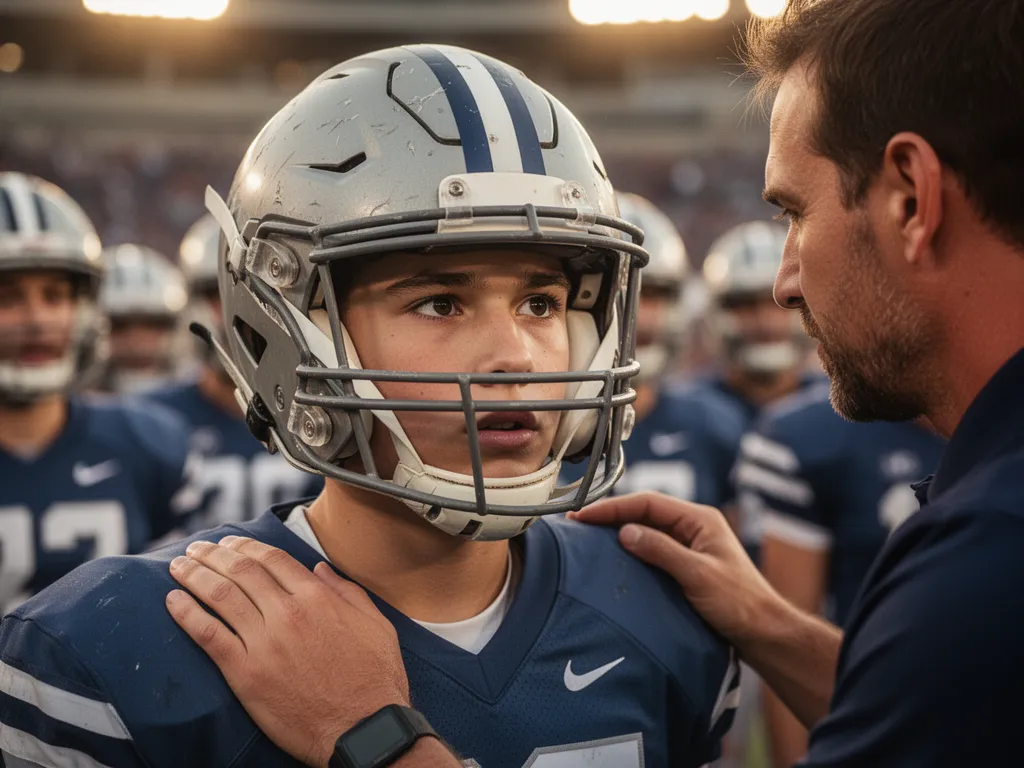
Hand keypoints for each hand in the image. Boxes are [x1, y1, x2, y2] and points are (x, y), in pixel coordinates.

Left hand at [165, 536, 409, 767]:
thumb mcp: (374, 624)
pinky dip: (187, 615)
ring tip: (178, 567)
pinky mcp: (247, 674)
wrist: (363, 728)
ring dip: (195, 576)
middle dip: (214, 555)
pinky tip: (173, 601)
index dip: (246, 546)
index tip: (229, 543)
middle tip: (196, 549)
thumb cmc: (374, 679)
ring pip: (221, 596)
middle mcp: (288, 613)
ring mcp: (265, 643)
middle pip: (241, 571)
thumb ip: (347, 592)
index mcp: (318, 598)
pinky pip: (209, 636)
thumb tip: (320, 569)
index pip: (272, 559)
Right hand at [569, 492, 786, 650]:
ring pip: (647, 530)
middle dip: (611, 516)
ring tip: (587, 539)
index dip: (613, 507)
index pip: (648, 503)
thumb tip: (624, 532)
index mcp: (699, 519)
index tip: (583, 516)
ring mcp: (690, 545)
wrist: (763, 633)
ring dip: (618, 532)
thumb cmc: (738, 603)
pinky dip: (630, 550)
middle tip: (577, 525)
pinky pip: (652, 550)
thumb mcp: (697, 574)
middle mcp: (693, 526)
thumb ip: (661, 550)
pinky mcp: (686, 565)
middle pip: (644, 513)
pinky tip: (613, 559)